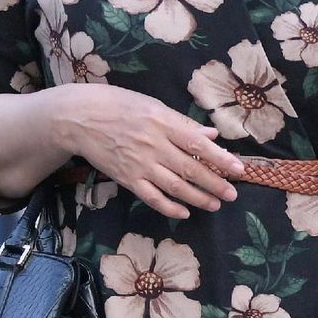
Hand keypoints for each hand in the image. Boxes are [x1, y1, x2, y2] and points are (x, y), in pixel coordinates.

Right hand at [52, 83, 244, 218]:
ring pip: (174, 186)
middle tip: (232, 194)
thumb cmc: (119, 105)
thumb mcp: (153, 105)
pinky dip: (168, 207)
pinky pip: (151, 197)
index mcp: (163, 122)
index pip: (198, 143)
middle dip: (214, 183)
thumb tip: (211, 136)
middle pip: (190, 168)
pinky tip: (184, 212)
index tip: (238, 169)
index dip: (220, 158)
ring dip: (197, 197)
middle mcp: (154, 145)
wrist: (79, 118)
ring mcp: (140, 164)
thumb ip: (182, 123)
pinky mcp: (126, 178)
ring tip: (215, 204)